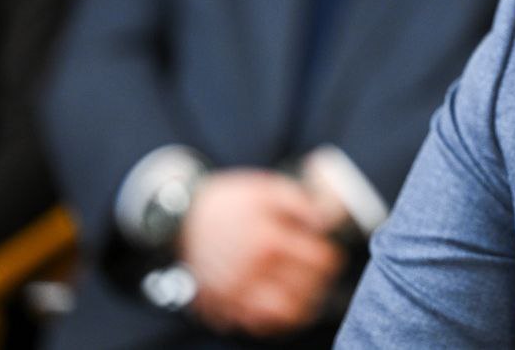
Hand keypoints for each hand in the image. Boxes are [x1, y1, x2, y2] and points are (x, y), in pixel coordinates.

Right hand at [178, 169, 344, 336]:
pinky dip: (274, 321)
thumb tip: (327, 221)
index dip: (331, 257)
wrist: (182, 220)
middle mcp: (252, 271)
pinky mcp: (221, 306)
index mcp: (269, 240)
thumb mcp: (267, 189)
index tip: (330, 254)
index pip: (319, 261)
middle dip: (320, 280)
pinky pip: (256, 325)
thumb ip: (302, 203)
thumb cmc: (231, 203)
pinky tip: (282, 307)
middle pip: (306, 289)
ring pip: (283, 314)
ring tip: (306, 295)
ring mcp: (234, 293)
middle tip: (320, 273)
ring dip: (302, 306)